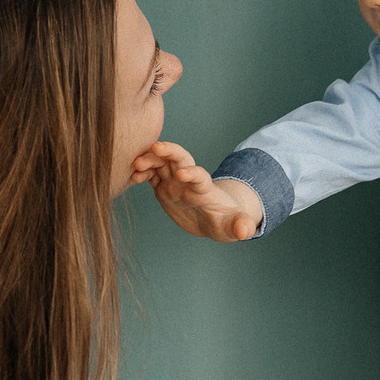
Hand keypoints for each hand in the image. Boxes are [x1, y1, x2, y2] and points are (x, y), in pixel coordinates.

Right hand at [133, 141, 263, 240]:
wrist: (214, 218)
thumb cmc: (226, 221)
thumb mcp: (235, 225)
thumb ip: (241, 226)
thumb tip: (247, 231)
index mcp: (204, 188)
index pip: (199, 176)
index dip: (192, 173)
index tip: (182, 175)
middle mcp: (188, 180)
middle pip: (179, 158)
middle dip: (168, 150)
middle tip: (153, 148)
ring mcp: (175, 182)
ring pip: (162, 163)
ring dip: (150, 159)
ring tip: (136, 165)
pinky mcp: (164, 187)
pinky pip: (152, 175)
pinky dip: (142, 172)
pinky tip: (132, 175)